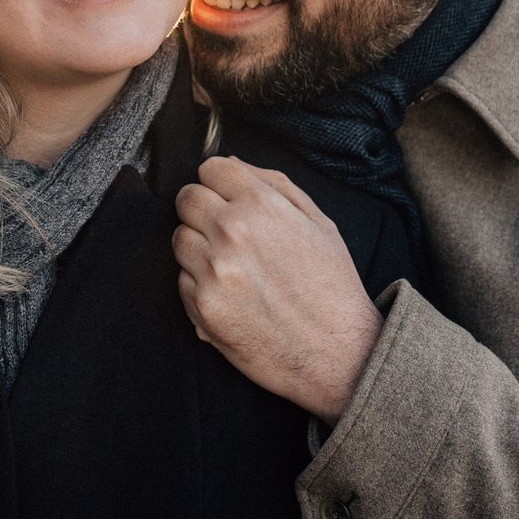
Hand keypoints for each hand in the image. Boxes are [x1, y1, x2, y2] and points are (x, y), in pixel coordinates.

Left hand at [172, 156, 382, 422]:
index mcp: (261, 204)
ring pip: (179, 239)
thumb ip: (274, 184)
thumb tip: (232, 163)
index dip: (219, 183)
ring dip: (199, 249)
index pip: (210, 169)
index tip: (225, 198)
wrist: (338, 354)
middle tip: (226, 235)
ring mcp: (214, 269)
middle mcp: (232, 231)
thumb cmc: (332, 287)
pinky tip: (232, 296)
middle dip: (203, 211)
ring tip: (233, 269)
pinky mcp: (202, 305)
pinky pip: (182, 280)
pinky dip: (200, 286)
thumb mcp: (319, 222)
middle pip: (187, 199)